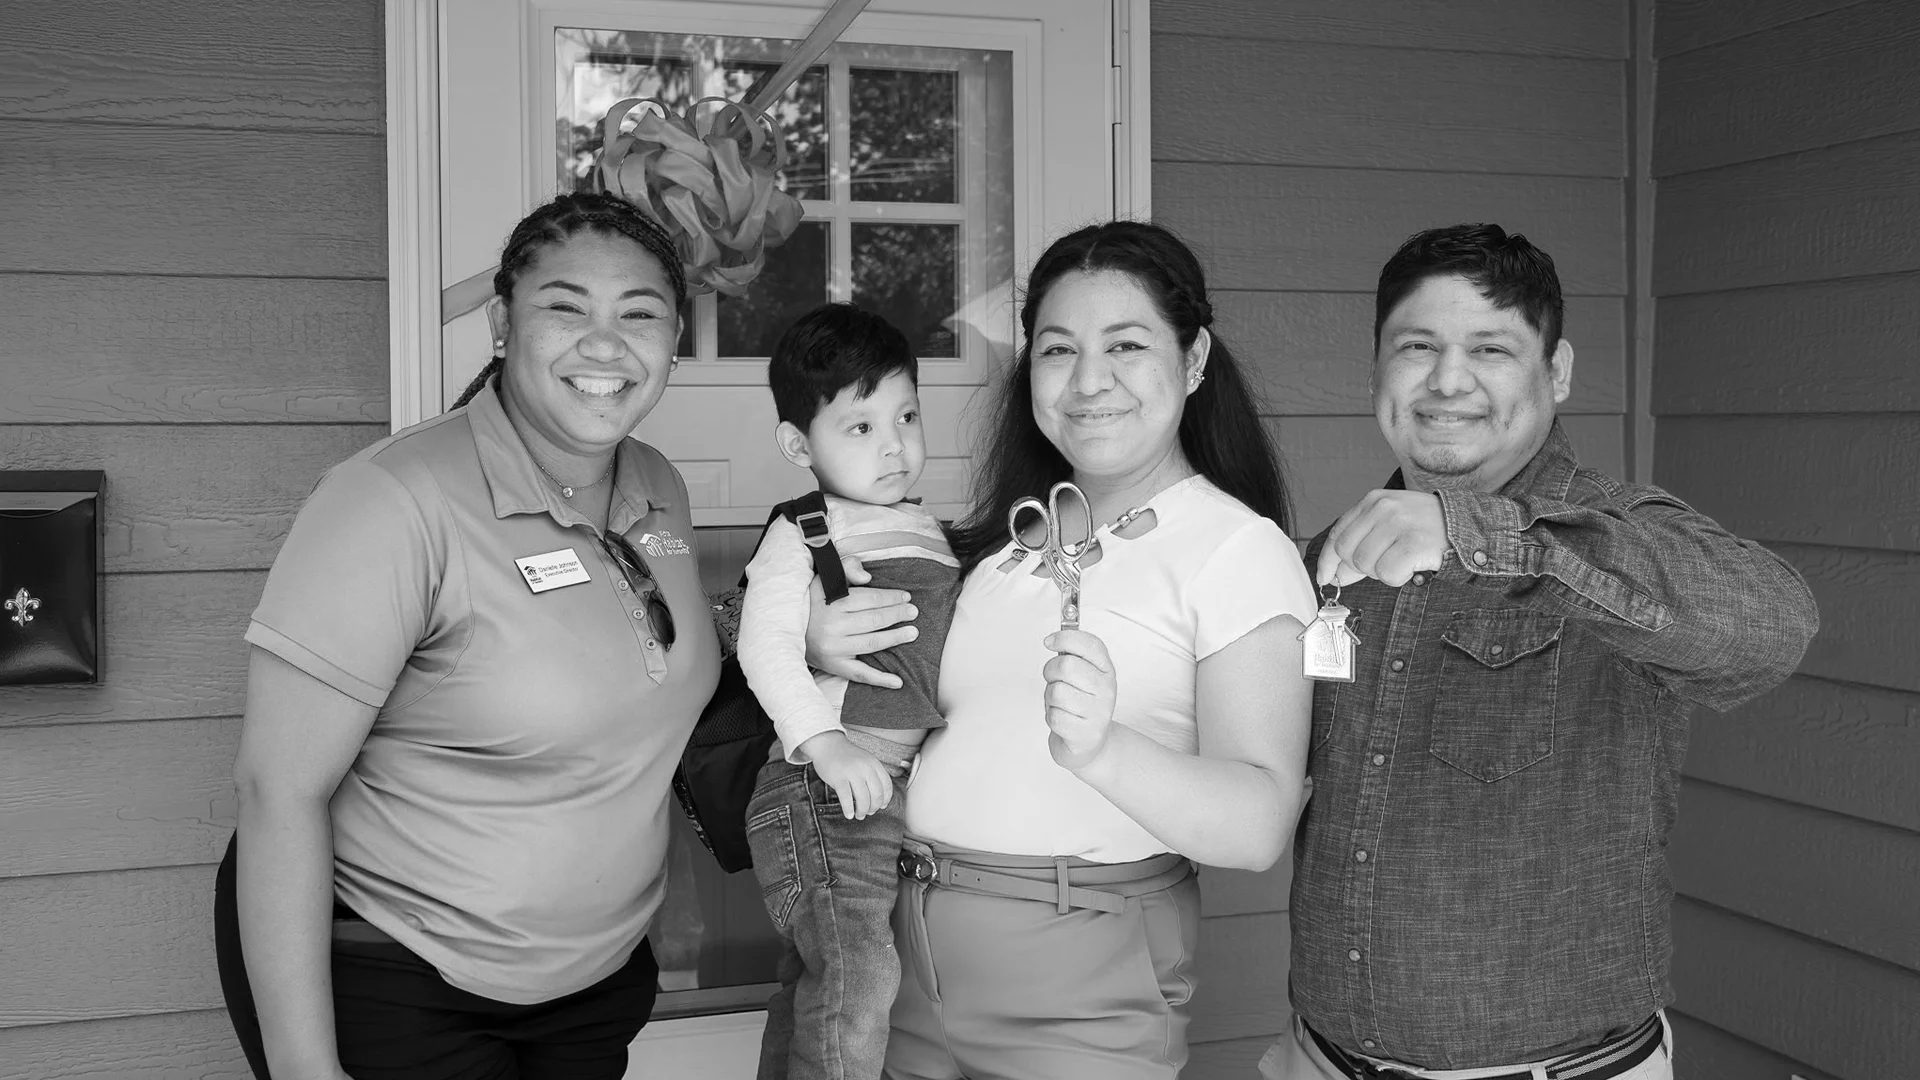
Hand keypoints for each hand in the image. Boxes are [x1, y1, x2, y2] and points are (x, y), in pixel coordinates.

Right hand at [799, 732, 894, 818]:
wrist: (827, 745)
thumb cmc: (846, 756)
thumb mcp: (865, 761)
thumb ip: (873, 775)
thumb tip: (880, 801)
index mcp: (874, 764)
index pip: (887, 786)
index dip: (885, 799)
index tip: (881, 806)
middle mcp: (865, 768)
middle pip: (876, 795)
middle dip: (873, 808)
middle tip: (868, 813)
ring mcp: (852, 773)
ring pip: (862, 799)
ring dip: (862, 811)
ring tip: (858, 815)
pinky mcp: (838, 778)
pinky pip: (846, 798)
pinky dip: (848, 809)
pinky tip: (849, 814)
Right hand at [803, 555, 917, 688]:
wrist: (783, 630)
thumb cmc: (811, 602)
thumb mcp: (824, 579)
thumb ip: (847, 568)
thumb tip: (868, 576)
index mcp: (831, 603)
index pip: (869, 599)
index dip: (890, 597)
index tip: (905, 596)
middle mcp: (832, 627)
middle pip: (874, 620)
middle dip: (897, 614)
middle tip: (913, 612)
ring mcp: (834, 649)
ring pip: (872, 643)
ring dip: (895, 638)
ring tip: (913, 633)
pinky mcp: (834, 666)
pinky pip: (860, 674)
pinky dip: (880, 679)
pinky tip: (898, 682)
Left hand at [1042, 629, 1117, 770]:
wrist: (1089, 746)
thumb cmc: (1078, 705)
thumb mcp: (1081, 677)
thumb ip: (1071, 656)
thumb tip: (1053, 639)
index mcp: (1107, 671)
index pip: (1091, 645)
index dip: (1066, 638)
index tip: (1049, 642)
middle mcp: (1107, 690)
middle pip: (1067, 666)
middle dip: (1050, 671)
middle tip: (1053, 680)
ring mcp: (1099, 713)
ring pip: (1056, 692)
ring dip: (1049, 698)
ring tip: (1060, 705)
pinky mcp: (1087, 734)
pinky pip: (1054, 716)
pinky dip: (1051, 718)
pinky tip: (1062, 721)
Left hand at [1317, 490, 1448, 587]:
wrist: (1466, 524)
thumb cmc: (1424, 528)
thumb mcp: (1389, 526)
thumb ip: (1361, 545)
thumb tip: (1334, 574)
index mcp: (1373, 501)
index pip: (1338, 534)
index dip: (1328, 560)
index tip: (1325, 577)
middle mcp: (1383, 508)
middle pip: (1348, 553)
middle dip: (1362, 567)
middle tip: (1385, 562)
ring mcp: (1398, 524)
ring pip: (1366, 565)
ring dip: (1382, 572)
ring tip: (1402, 560)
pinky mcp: (1413, 542)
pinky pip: (1387, 574)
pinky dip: (1398, 577)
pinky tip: (1411, 566)